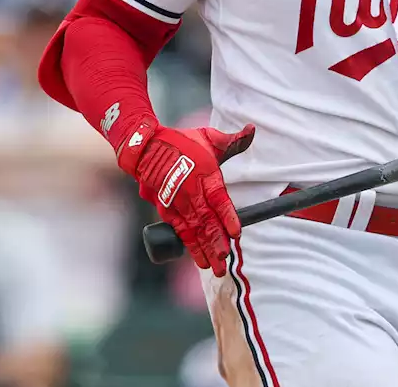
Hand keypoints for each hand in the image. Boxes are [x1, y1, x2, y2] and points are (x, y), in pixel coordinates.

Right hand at [117, 119, 255, 276]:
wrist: (145, 147)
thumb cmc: (181, 142)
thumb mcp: (209, 137)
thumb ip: (233, 140)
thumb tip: (252, 129)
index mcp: (205, 173)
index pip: (218, 199)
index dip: (227, 217)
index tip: (236, 233)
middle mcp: (191, 191)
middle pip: (206, 221)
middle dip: (216, 242)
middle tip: (225, 260)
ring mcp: (176, 202)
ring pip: (193, 230)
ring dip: (204, 250)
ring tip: (214, 267)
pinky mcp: (165, 209)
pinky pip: (180, 230)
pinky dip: (189, 245)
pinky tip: (198, 259)